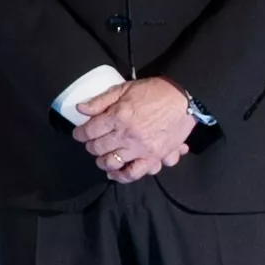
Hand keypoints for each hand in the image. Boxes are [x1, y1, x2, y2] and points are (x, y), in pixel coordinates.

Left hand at [74, 76, 193, 181]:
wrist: (185, 100)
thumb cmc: (154, 92)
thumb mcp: (124, 89)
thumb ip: (100, 101)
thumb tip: (80, 109)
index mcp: (118, 117)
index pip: (89, 131)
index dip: (79, 134)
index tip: (79, 134)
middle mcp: (127, 135)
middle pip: (98, 148)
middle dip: (90, 146)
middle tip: (92, 143)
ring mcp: (141, 149)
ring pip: (113, 163)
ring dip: (103, 162)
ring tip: (102, 158)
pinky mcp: (155, 157)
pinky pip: (135, 173)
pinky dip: (123, 176)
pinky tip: (116, 172)